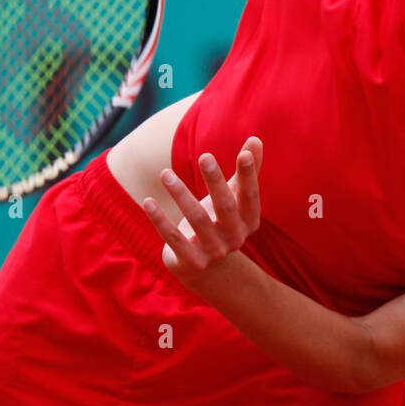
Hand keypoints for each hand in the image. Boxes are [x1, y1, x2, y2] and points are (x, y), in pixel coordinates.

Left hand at [141, 137, 262, 283]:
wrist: (203, 266)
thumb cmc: (219, 220)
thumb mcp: (233, 197)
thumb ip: (246, 171)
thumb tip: (255, 139)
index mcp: (249, 221)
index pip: (251, 195)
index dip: (249, 175)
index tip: (244, 153)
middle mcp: (236, 238)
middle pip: (226, 207)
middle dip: (215, 181)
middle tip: (204, 156)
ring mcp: (214, 251)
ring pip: (197, 220)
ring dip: (181, 195)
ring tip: (165, 173)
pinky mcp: (192, 261)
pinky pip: (174, 239)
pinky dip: (160, 220)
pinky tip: (148, 201)